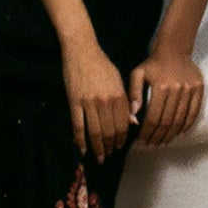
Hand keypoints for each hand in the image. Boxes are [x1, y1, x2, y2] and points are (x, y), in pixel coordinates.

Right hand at [62, 38, 130, 161]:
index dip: (122, 139)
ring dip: (98, 148)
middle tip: (109, 154)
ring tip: (99, 156)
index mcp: (119, 96)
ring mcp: (89, 103)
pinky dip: (80, 140)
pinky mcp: (74, 102)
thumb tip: (132, 123)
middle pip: (110, 132)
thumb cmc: (102, 64)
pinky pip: (78, 126)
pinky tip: (83, 149)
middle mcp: (106, 101)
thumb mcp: (119, 80)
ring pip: (95, 132)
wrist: (82, 50)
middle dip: (110, 146)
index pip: (123, 125)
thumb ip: (126, 101)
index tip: (120, 146)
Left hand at [128, 48, 204, 146]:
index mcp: (160, 87)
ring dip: (171, 134)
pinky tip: (179, 133)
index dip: (147, 132)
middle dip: (158, 136)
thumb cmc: (153, 64)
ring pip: (180, 119)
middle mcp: (176, 89)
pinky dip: (187, 125)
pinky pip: (194, 112)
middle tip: (152, 145)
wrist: (174, 49)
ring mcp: (189, 89)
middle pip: (167, 121)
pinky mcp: (199, 88)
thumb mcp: (138, 74)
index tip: (142, 141)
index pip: (153, 117)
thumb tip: (133, 116)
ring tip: (163, 142)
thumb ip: (134, 94)